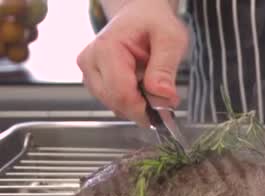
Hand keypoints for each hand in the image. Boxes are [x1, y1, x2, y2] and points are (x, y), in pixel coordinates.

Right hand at [76, 0, 188, 126]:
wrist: (141, 14)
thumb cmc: (154, 22)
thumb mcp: (170, 39)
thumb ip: (165, 67)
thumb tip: (162, 95)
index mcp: (106, 48)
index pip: (121, 94)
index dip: (146, 108)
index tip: (167, 108)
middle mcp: (91, 62)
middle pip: (117, 103)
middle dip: (146, 107)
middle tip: (168, 97)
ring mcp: (90, 73)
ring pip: (116, 107)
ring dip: (140, 105)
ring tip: (157, 86)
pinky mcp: (95, 82)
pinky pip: (116, 103)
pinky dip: (134, 102)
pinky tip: (145, 87)